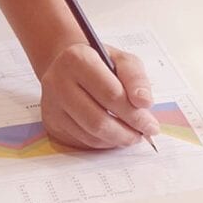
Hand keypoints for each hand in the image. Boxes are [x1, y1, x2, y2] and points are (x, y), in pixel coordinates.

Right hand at [39, 44, 159, 149]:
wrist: (68, 65)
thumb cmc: (100, 62)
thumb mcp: (123, 60)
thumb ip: (136, 79)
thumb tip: (144, 103)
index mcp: (78, 60)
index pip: (110, 94)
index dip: (134, 114)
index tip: (151, 124)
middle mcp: (58, 82)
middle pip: (97, 119)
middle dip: (126, 132)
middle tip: (144, 134)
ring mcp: (52, 105)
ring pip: (89, 134)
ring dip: (116, 140)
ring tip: (133, 135)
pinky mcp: (51, 122)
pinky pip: (81, 140)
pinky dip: (103, 142)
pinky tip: (115, 136)